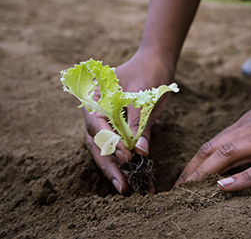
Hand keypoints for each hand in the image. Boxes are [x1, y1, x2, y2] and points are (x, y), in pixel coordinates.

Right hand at [84, 54, 173, 193]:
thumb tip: (140, 152)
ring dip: (115, 168)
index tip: (126, 155)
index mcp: (93, 96)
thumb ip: (140, 124)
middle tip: (122, 185)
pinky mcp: (116, 129)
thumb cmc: (149, 73)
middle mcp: (94, 111)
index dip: (109, 142)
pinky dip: (124, 163)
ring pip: (104, 149)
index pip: (96, 123)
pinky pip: (117, 147)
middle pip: (96, 142)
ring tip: (126, 187)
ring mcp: (104, 121)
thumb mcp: (146, 97)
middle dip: (108, 165)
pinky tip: (134, 178)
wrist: (156, 62)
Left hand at [175, 77, 250, 190]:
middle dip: (191, 172)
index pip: (213, 143)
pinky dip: (243, 178)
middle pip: (213, 149)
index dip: (193, 163)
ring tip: (187, 193)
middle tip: (174, 192)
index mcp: (250, 122)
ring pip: (230, 155)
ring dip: (205, 175)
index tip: (181, 181)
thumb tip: (241, 154)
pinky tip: (225, 187)